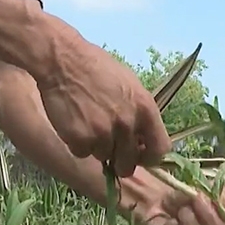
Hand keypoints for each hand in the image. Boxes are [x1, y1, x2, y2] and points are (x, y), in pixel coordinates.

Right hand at [34, 20, 170, 177]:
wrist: (65, 61)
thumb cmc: (98, 68)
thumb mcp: (131, 86)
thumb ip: (139, 113)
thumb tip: (142, 139)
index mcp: (145, 108)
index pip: (160, 149)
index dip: (150, 156)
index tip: (140, 154)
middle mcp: (127, 123)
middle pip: (130, 163)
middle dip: (120, 159)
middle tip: (110, 145)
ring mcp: (103, 133)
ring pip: (104, 158)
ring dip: (97, 147)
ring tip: (88, 122)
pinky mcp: (80, 139)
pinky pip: (83, 153)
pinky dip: (78, 144)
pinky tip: (75, 123)